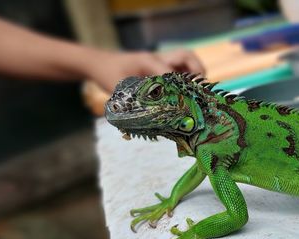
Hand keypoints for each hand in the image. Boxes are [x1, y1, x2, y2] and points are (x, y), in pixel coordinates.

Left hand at [86, 49, 204, 93]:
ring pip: (185, 62)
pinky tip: (184, 96)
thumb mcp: (117, 89)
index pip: (171, 73)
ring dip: (194, 75)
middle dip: (198, 72)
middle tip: (200, 91)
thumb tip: (154, 120)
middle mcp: (156, 59)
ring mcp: (158, 62)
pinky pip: (178, 70)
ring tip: (196, 94)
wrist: (98, 63)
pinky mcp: (157, 68)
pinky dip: (185, 80)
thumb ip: (134, 102)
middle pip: (187, 57)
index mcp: (148, 61)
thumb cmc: (106, 74)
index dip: (180, 87)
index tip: (186, 104)